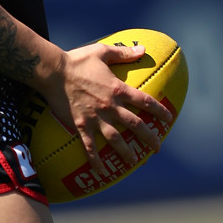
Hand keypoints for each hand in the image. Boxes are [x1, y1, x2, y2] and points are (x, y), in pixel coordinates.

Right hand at [43, 42, 172, 175]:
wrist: (54, 72)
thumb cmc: (78, 60)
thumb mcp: (102, 51)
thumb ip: (124, 53)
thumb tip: (143, 49)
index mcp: (118, 89)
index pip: (145, 101)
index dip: (159, 111)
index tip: (168, 119)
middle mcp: (110, 106)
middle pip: (136, 125)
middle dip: (150, 137)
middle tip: (157, 147)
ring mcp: (96, 118)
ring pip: (116, 139)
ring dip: (127, 152)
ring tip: (134, 161)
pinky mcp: (81, 125)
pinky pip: (90, 147)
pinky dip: (96, 161)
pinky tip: (101, 172)